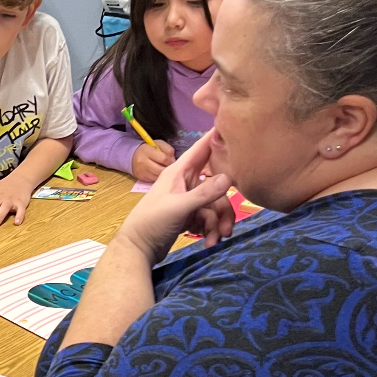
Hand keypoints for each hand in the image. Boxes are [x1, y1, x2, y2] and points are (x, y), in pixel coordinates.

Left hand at [118, 130, 232, 261]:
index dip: (220, 136)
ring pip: (215, 205)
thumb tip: (229, 177)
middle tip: (227, 229)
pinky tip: (207, 242)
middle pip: (218, 184)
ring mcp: (189, 198)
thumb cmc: (151, 222)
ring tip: (215, 240)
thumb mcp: (178, 207)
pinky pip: (209, 217)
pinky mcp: (190, 214)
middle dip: (224, 208)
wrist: (138, 249)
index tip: (239, 126)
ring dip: (218, 224)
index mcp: (180, 171)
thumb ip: (204, 193)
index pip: (203, 147)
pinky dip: (210, 229)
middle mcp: (186, 181)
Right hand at [131, 140, 175, 181]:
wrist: (133, 157)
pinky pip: (154, 180)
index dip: (170, 160)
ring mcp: (142, 172)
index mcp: (147, 151)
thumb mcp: (158, 144)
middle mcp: (143, 162)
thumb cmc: (149, 149)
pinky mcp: (142, 178)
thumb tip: (173, 161)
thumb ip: (168, 150)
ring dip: (164, 174)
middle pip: (161, 170)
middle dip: (168, 169)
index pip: (163, 158)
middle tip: (170, 167)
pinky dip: (159, 177)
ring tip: (164, 169)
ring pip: (158, 177)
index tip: (171, 160)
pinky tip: (159, 173)